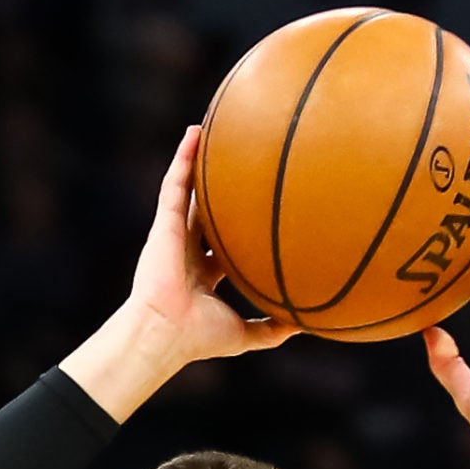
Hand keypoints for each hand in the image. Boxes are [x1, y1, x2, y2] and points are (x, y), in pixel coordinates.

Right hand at [62, 125, 297, 423]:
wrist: (166, 334)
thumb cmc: (199, 338)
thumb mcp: (247, 334)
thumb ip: (273, 329)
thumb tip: (306, 325)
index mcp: (204, 273)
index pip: (222, 244)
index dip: (237, 227)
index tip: (258, 210)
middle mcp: (188, 250)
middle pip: (206, 211)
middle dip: (219, 189)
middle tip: (241, 163)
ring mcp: (174, 235)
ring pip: (189, 189)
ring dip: (198, 161)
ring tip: (214, 130)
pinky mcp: (163, 224)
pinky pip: (174, 184)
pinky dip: (183, 158)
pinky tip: (195, 133)